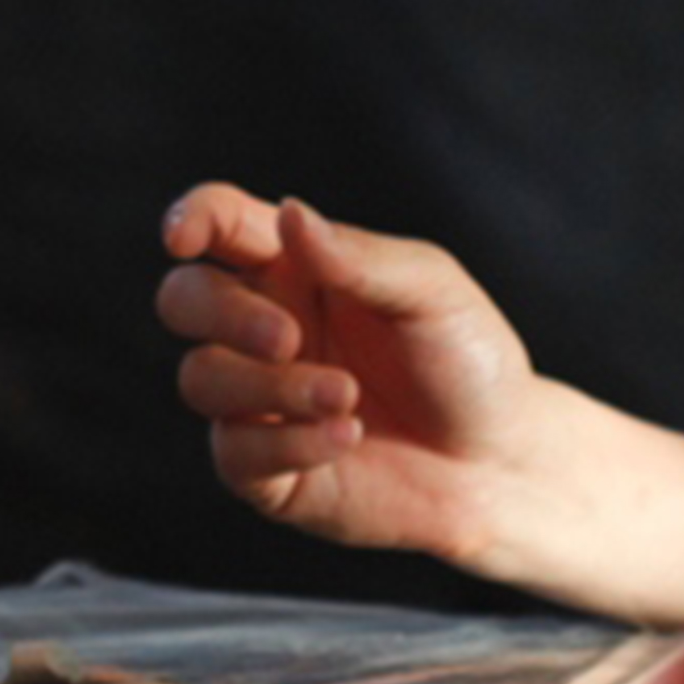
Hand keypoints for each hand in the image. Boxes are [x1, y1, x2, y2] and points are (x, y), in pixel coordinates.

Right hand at [155, 182, 551, 565]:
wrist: (500, 464)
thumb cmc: (470, 362)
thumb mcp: (432, 291)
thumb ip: (357, 256)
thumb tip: (290, 214)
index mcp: (297, 266)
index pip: (222, 225)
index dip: (191, 219)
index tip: (183, 237)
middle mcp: (264, 327)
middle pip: (184, 299)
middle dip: (222, 314)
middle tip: (288, 339)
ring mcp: (258, 400)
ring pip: (199, 378)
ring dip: (268, 387)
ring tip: (345, 398)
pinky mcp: (265, 470)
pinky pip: (234, 450)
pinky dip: (287, 441)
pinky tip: (346, 436)